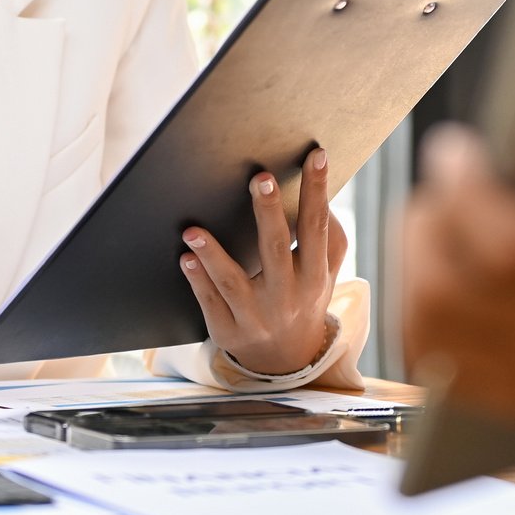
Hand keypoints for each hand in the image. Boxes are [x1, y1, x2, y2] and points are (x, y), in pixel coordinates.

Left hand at [180, 149, 348, 376]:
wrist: (286, 359)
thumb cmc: (303, 297)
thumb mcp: (324, 272)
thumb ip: (328, 238)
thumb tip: (319, 191)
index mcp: (314, 275)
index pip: (317, 228)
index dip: (318, 191)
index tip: (315, 155)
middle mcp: (287, 297)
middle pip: (276, 250)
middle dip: (268, 213)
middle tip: (260, 178)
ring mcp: (256, 317)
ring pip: (233, 283)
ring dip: (214, 255)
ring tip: (193, 230)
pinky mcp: (228, 331)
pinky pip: (210, 304)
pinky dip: (198, 282)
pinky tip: (185, 258)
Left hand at [403, 21, 514, 444]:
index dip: (469, 199)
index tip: (456, 150)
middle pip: (457, 290)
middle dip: (427, 227)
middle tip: (435, 185)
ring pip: (436, 333)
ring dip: (413, 273)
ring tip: (427, 225)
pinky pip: (440, 373)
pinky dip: (420, 326)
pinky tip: (430, 283)